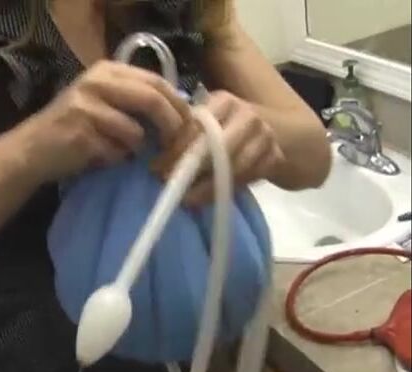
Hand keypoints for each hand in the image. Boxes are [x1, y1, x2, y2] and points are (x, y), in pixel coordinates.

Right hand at [25, 60, 189, 180]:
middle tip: (177, 146)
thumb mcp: (104, 102)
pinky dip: (115, 160)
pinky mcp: (81, 134)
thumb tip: (180, 113)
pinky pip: (116, 152)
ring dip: (135, 149)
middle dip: (171, 127)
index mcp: (107, 71)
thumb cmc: (74, 128)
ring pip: (135, 132)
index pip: (157, 82)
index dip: (178, 106)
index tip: (189, 127)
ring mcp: (87, 107)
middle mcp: (97, 82)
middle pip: (152, 100)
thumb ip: (135, 100)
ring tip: (122, 153)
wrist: (32, 149)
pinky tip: (101, 158)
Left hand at [152, 90, 284, 206]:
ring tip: (187, 199)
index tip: (158, 169)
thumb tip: (156, 164)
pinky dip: (225, 190)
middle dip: (191, 169)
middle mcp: (246, 114)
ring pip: (231, 165)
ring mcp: (264, 135)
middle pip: (215, 146)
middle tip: (172, 186)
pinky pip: (246, 178)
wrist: (287, 134)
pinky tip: (208, 198)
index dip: (176, 149)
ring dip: (206, 186)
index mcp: (224, 101)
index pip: (196, 125)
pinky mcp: (275, 157)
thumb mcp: (210, 124)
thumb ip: (188, 136)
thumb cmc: (233, 130)